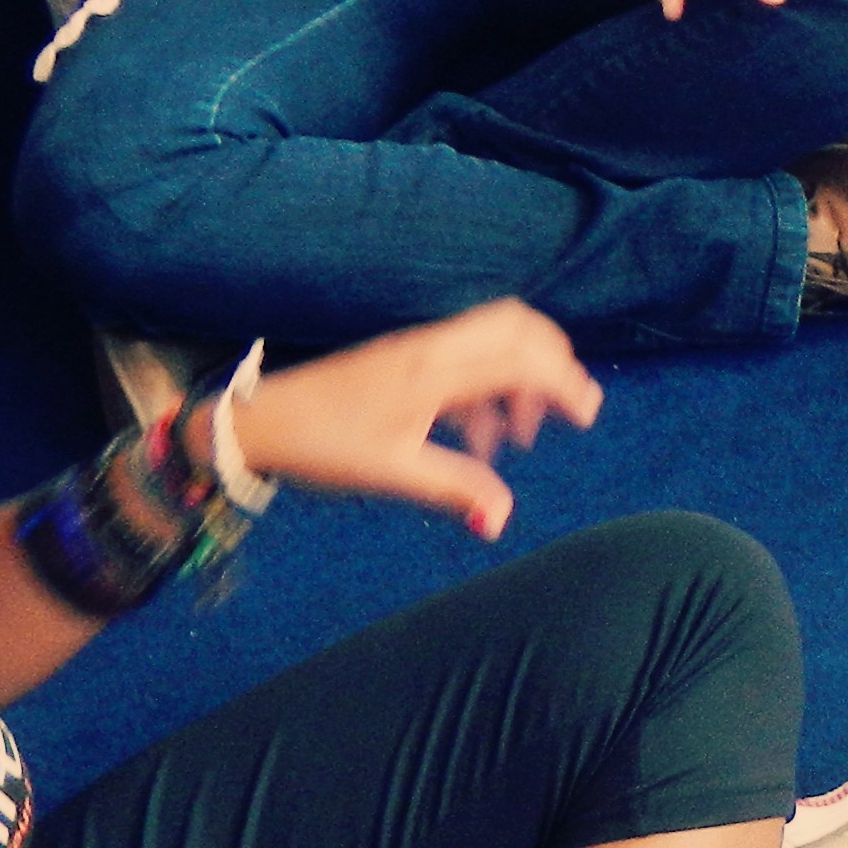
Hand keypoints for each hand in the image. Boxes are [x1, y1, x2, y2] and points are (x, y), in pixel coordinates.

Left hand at [230, 301, 602, 539]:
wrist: (259, 423)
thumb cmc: (323, 444)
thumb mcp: (393, 472)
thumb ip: (455, 490)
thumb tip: (501, 521)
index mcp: (436, 371)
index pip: (522, 359)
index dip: (564, 383)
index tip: (588, 414)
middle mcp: (433, 348)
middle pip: (516, 326)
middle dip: (552, 360)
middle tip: (568, 407)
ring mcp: (417, 350)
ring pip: (492, 339)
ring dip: (519, 377)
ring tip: (520, 436)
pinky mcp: (404, 360)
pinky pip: (464, 357)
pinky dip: (487, 387)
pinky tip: (478, 437)